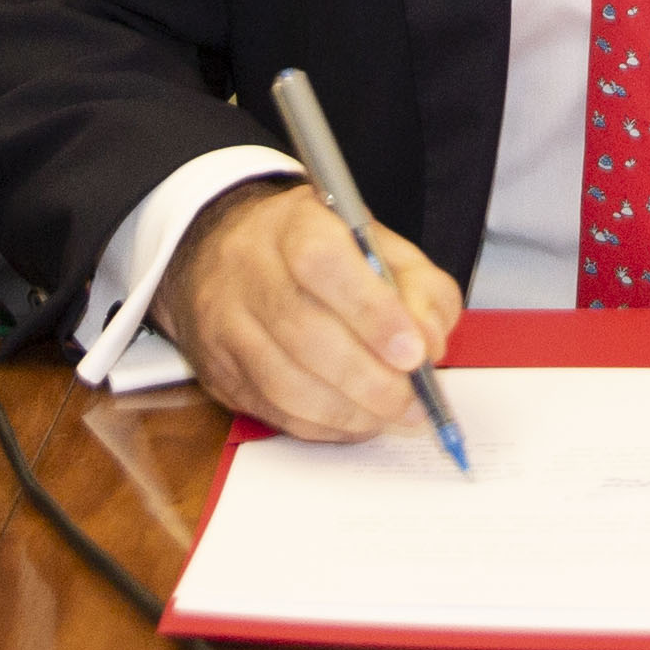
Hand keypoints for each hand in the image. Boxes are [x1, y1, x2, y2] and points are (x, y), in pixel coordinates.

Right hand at [151, 176, 461, 442]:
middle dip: (368, 378)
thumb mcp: (382, 247)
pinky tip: (356, 419)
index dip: (371, 311)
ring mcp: (225, 322)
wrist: (231, 258)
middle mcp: (247, 268)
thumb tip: (430, 344)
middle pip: (303, 331)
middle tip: (412, 400)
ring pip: (284, 382)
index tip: (414, 351)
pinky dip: (324, 426)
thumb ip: (420, 288)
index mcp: (292, 223)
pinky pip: (273, 411)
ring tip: (391, 415)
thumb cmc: (321, 254)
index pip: (322, 262)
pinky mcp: (219, 370)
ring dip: (349, 411)